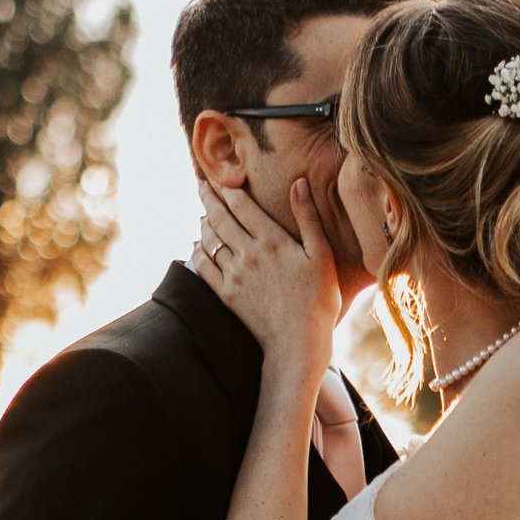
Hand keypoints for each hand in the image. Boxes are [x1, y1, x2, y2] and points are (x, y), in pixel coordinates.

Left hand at [195, 171, 336, 377]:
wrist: (298, 342)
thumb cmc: (318, 300)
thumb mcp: (321, 255)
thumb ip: (308, 217)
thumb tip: (298, 182)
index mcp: (271, 239)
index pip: (241, 205)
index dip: (227, 188)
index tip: (217, 176)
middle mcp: (247, 253)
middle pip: (220, 218)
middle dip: (209, 199)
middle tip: (200, 185)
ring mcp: (234, 274)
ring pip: (210, 240)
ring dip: (204, 223)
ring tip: (203, 214)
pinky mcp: (226, 295)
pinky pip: (203, 267)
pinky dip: (198, 252)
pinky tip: (198, 246)